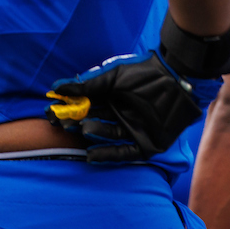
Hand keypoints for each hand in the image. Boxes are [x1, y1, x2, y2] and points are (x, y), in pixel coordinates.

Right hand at [47, 51, 201, 160]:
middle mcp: (122, 114)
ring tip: (82, 127)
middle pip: (96, 122)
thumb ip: (87, 85)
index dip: (71, 110)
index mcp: (115, 97)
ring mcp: (134, 128)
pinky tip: (91, 155)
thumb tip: (57, 88)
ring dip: (94, 134)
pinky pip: (124, 152)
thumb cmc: (146, 73)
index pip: (88, 106)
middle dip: (78, 123)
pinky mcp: (147, 143)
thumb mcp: (113, 77)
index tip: (52, 113)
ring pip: (108, 136)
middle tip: (63, 124)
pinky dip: (108, 155)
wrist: (177, 78)